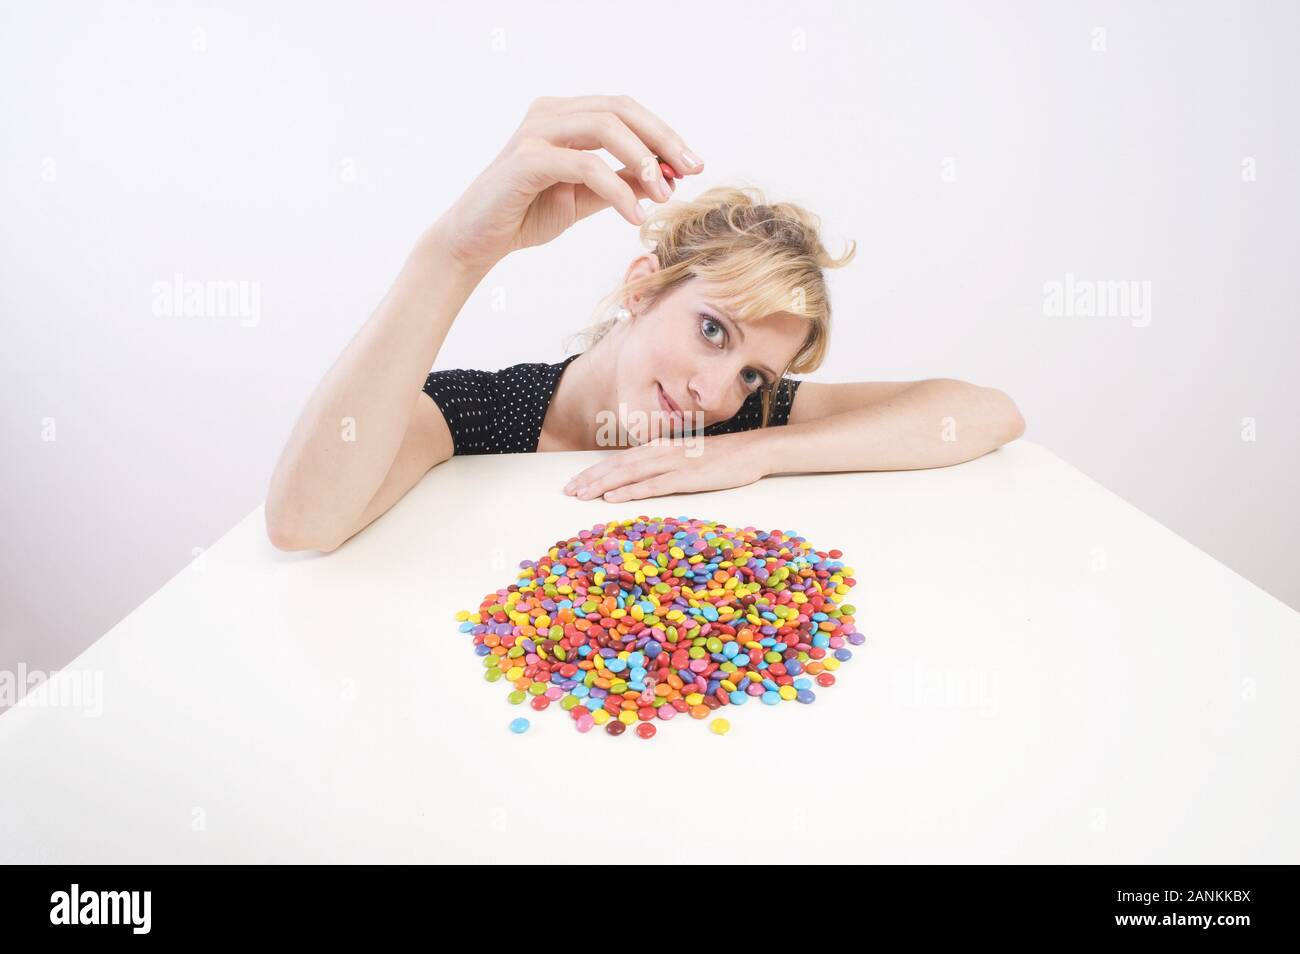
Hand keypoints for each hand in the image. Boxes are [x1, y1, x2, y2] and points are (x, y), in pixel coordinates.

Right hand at [434, 94, 703, 274]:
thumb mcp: (584, 199)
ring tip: (664, 195)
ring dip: (643, 160)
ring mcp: (535, 132)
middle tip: (691, 170)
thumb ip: (620, 183)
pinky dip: (617, 188)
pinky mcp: (526, 159)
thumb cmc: (525, 214)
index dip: (663, 134)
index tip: (692, 164)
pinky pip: (585, 165)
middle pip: (621, 109)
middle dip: (663, 139)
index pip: (625, 111)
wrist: (477, 240)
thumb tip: (663, 179)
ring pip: (605, 127)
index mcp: (564, 116)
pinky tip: (634, 214)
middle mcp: (549, 113)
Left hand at [562, 432, 769, 502]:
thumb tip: (641, 480)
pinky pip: (653, 485)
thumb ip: (663, 466)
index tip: (574, 483)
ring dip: (603, 485)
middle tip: (568, 491)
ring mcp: (673, 464)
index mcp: (659, 448)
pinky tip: (614, 498)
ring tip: (582, 495)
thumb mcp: (686, 459)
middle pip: (617, 466)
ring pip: (629, 474)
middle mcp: (661, 452)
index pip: (619, 460)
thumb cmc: (720, 459)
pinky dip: (630, 491)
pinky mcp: (686, 477)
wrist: (751, 451)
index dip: (594, 472)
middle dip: (590, 479)